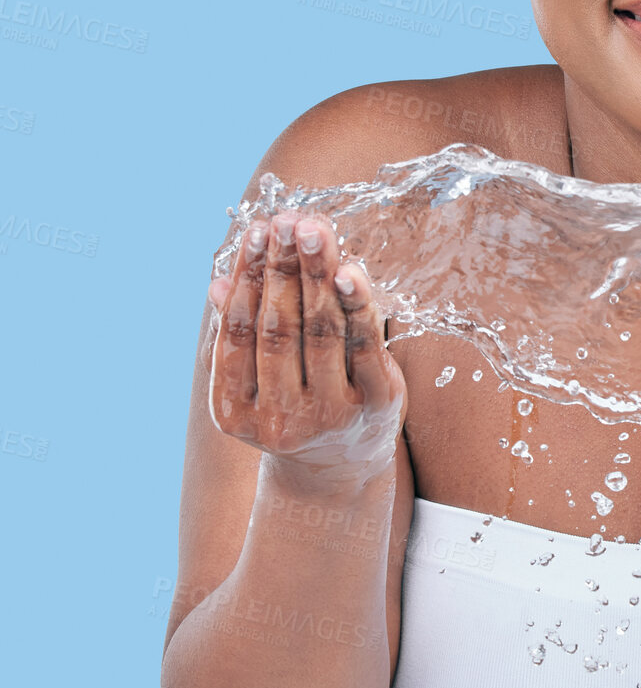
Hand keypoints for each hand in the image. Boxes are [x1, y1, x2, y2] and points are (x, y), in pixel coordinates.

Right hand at [205, 210, 406, 482]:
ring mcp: (330, 417)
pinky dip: (357, 305)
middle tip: (288, 221)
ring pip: (320, 332)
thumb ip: (238, 334)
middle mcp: (280, 420)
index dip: (249, 278)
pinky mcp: (375, 406)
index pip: (238, 333)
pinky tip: (349, 270)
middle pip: (279, 328)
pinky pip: (364, 346)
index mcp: (234, 414)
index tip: (256, 231)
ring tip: (314, 230)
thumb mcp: (254, 381)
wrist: (340, 466)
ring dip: (317, 275)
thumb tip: (218, 283)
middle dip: (283, 268)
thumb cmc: (291, 406)